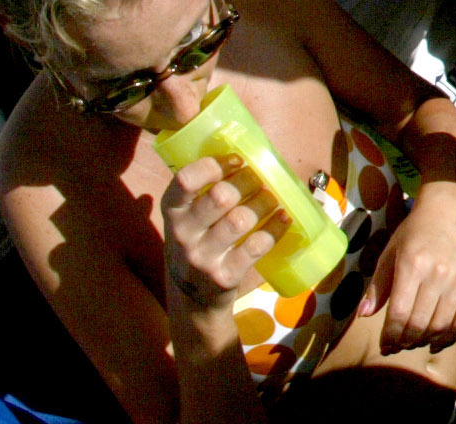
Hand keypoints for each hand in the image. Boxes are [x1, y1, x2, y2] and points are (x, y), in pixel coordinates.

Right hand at [160, 155, 283, 312]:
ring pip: (240, 220)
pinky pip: (256, 245)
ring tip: (272, 199)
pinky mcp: (223, 277)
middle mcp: (182, 234)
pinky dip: (275, 228)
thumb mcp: (188, 219)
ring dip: (264, 203)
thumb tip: (249, 155)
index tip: (237, 160)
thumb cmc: (198, 244)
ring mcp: (201, 258)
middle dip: (248, 182)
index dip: (214, 164)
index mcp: (172, 212)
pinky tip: (283, 219)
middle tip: (261, 180)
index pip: (185, 179)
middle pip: (220, 197)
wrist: (191, 300)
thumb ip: (205, 193)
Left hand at [360, 189, 455, 352]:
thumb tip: (363, 314)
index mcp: (413, 264)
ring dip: (423, 342)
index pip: (399, 313)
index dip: (389, 336)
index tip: (383, 345)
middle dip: (403, 342)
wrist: (450, 214)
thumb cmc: (414, 233)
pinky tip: (435, 341)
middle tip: (396, 346)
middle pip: (419, 324)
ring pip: (440, 326)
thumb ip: (377, 286)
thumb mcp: (390, 253)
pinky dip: (449, 337)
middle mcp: (439, 274)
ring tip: (412, 342)